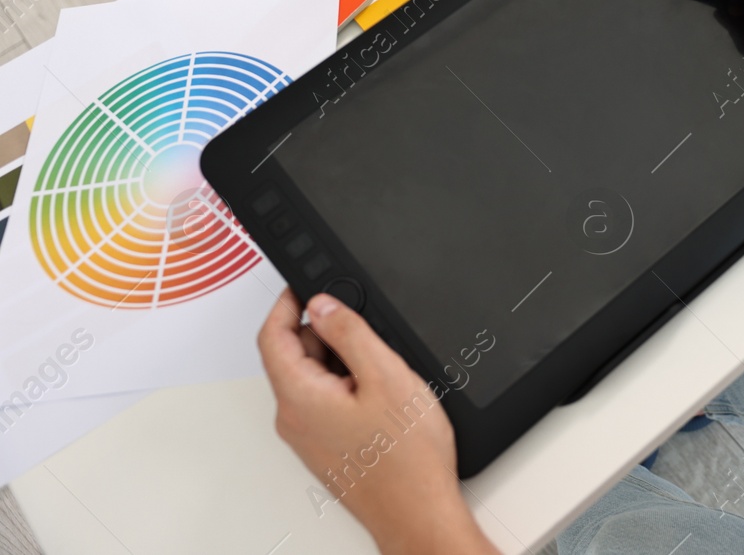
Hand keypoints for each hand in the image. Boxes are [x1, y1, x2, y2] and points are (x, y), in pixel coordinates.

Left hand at [258, 289, 494, 554]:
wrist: (418, 510)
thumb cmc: (406, 457)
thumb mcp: (385, 374)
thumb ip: (350, 333)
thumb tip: (324, 304)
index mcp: (299, 397)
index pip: (273, 336)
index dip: (288, 303)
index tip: (308, 285)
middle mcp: (294, 419)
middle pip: (293, 355)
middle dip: (325, 333)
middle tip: (366, 331)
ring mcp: (308, 436)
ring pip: (312, 379)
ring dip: (340, 361)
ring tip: (383, 371)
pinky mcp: (325, 447)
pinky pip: (325, 402)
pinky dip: (347, 386)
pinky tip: (382, 396)